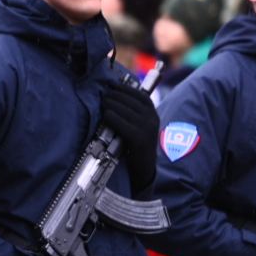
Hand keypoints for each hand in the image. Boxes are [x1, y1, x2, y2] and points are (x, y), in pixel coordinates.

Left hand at [100, 79, 158, 195]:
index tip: (112, 84)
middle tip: (103, 94)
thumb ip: (134, 113)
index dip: (125, 88)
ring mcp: (146, 128)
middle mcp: (152, 119)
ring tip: (102, 102)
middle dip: (115, 95)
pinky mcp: (138, 138)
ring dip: (111, 104)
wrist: (144, 170)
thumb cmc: (136, 147)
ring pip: (124, 109)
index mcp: (154, 114)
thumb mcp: (140, 127)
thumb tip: (117, 96)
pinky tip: (105, 115)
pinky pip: (121, 122)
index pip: (140, 95)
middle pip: (130, 101)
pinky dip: (111, 117)